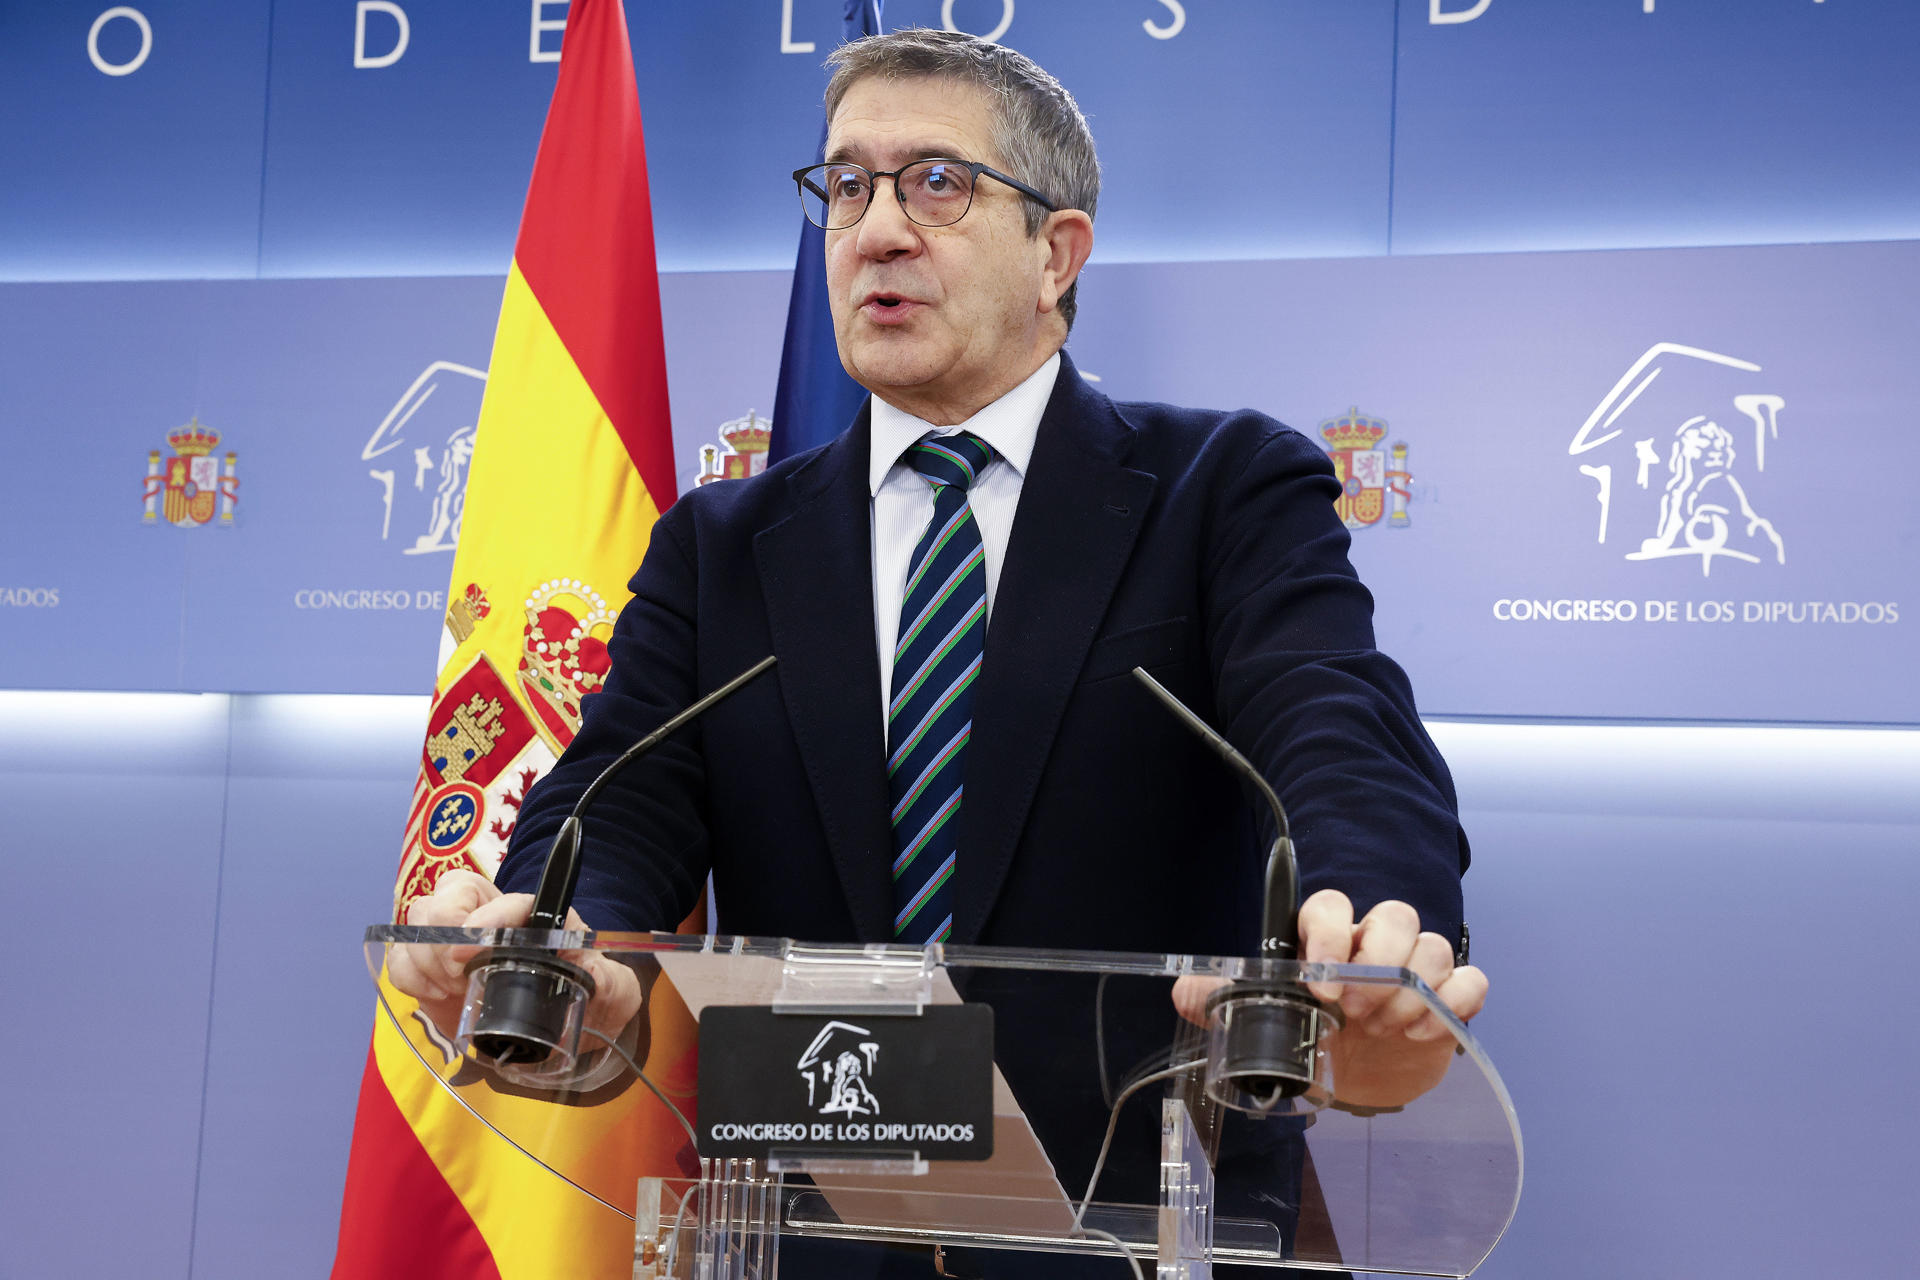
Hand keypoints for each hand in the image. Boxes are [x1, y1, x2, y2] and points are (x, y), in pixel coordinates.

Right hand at [387, 869, 644, 1056]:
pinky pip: (401, 958)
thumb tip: (592, 973)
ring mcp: (455, 937)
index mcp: (535, 914)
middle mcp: (491, 913)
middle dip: (445, 939)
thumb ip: (610, 981)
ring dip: (428, 962)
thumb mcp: (613, 990)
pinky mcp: (431, 967)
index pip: (504, 897)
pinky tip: (440, 996)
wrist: (562, 1026)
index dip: (487, 918)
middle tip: (461, 979)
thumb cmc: (589, 998)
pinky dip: (410, 978)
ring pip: (417, 922)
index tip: (475, 951)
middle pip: (445, 895)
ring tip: (457, 992)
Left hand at [1169, 890, 1486, 1110]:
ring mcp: (1417, 971)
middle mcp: (1375, 945)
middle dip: (1381, 962)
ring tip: (1386, 1029)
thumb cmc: (1312, 1036)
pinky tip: (1426, 1034)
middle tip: (1358, 1010)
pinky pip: (1471, 980)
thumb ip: (1221, 1000)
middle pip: (1396, 915)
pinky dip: (1456, 1003)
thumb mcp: (1265, 1019)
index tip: (1321, 982)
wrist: (1357, 1080)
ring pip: (1434, 945)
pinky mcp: (1451, 1001)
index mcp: (1328, 939)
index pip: (1333, 905)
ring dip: (1414, 989)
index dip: (1332, 934)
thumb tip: (1183, 992)